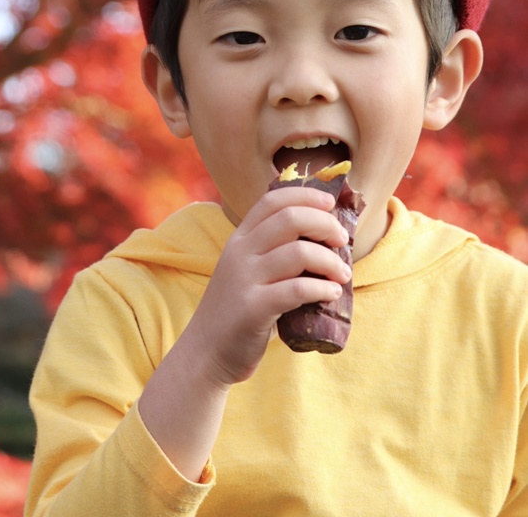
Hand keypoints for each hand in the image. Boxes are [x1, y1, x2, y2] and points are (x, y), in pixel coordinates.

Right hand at [186, 185, 350, 387]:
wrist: (204, 353)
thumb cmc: (236, 311)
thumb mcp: (245, 270)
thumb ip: (270, 252)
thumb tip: (321, 238)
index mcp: (240, 239)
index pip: (272, 200)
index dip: (305, 195)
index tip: (329, 202)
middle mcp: (240, 252)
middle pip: (289, 218)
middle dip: (324, 224)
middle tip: (341, 240)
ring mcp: (245, 279)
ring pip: (298, 252)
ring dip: (330, 261)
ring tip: (342, 275)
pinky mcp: (254, 308)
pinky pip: (297, 290)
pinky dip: (322, 288)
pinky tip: (332, 294)